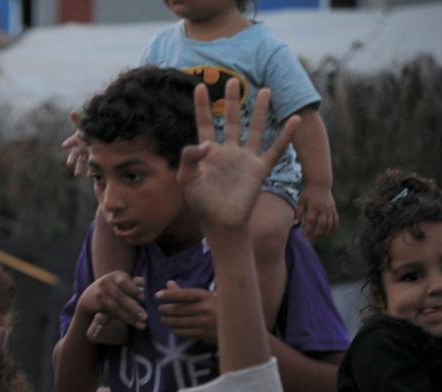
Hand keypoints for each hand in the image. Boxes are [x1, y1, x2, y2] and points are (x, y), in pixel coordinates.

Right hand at [62, 110, 87, 177]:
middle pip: (75, 154)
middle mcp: (81, 147)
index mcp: (79, 139)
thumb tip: (72, 112)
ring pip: (81, 161)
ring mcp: (87, 153)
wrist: (103, 134)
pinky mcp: (93, 158)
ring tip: (77, 174)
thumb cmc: (93, 130)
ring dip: (79, 167)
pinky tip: (91, 174)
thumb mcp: (87, 124)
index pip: (72, 140)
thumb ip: (78, 119)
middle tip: (68, 164)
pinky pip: (91, 164)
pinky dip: (91, 169)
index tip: (64, 145)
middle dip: (72, 159)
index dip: (69, 142)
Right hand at [77, 271, 145, 331]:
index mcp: (116, 276)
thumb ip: (133, 283)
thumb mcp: (122, 283)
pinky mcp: (95, 306)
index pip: (124, 282)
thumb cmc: (114, 289)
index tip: (143, 298)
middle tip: (145, 317)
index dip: (133, 290)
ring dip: (130, 318)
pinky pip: (110, 314)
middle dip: (133, 308)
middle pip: (120, 297)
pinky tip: (133, 323)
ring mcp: (99, 294)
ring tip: (142, 325)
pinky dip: (122, 319)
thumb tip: (143, 282)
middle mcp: (106, 283)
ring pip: (116, 308)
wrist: (90, 296)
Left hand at [156, 280, 216, 343]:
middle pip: (177, 309)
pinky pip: (183, 332)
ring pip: (178, 322)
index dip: (167, 295)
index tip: (157, 296)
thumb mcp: (204, 297)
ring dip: (167, 321)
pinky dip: (175, 330)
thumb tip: (168, 283)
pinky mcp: (203, 334)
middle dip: (165, 309)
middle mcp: (204, 309)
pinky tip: (173, 328)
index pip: (182, 294)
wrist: (236, 325)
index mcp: (205, 296)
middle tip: (160, 309)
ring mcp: (204, 323)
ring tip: (163, 319)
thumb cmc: (217, 308)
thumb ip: (185, 292)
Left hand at [177, 79, 299, 235]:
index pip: (205, 124)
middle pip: (231, 120)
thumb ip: (190, 159)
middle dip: (232, 101)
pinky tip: (294, 120)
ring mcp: (245, 159)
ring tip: (265, 90)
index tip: (199, 86)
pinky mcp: (259, 169)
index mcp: (208, 153)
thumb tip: (206, 143)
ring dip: (260, 111)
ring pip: (255, 129)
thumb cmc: (200, 203)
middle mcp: (229, 151)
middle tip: (234, 80)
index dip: (202, 106)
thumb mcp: (187, 180)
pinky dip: (285, 135)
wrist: (220, 223)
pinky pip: (275, 150)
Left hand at [296, 184, 337, 240]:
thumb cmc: (308, 193)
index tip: (304, 237)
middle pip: (321, 225)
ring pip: (329, 224)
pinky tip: (329, 233)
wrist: (320, 184)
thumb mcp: (301, 201)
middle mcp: (323, 209)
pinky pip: (335, 220)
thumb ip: (298, 212)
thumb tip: (295, 224)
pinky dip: (333, 228)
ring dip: (324, 233)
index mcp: (313, 207)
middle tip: (311, 240)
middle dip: (316, 234)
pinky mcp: (334, 209)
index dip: (308, 230)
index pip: (311, 221)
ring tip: (318, 238)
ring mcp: (330, 209)